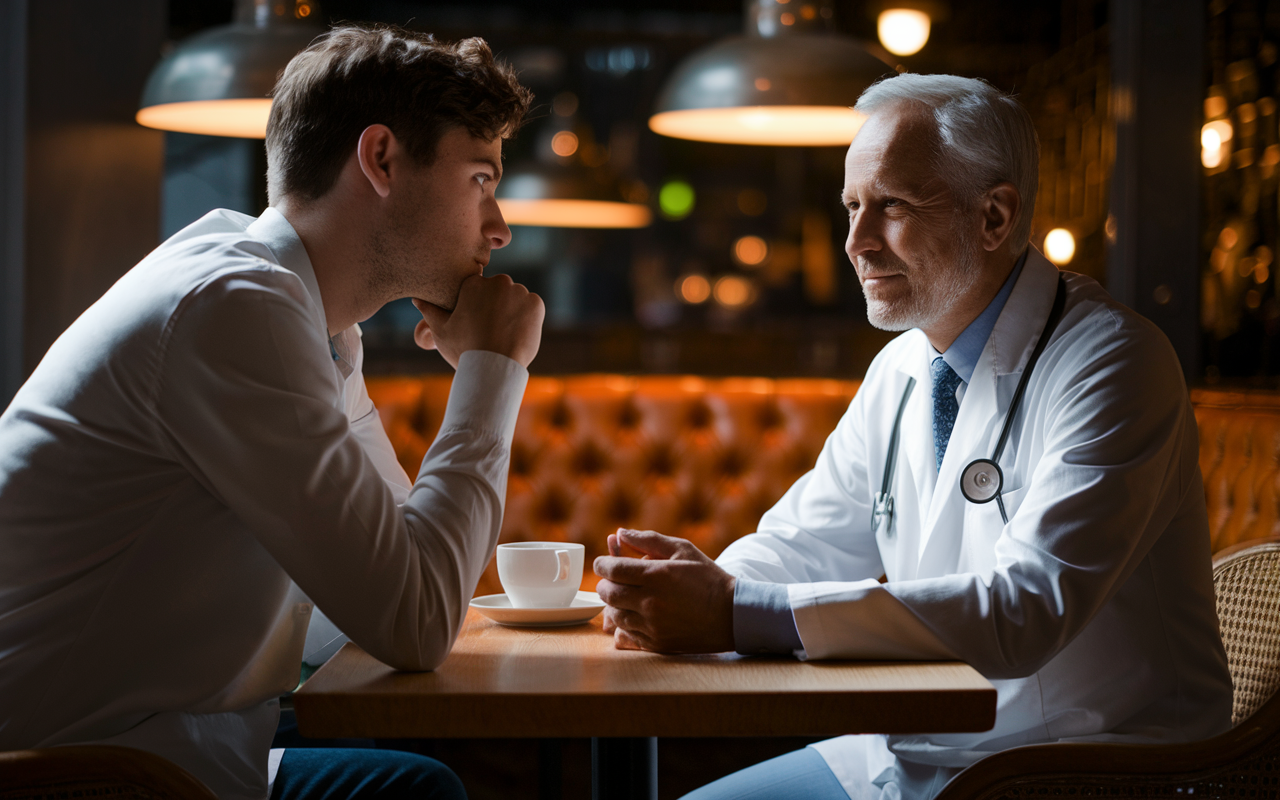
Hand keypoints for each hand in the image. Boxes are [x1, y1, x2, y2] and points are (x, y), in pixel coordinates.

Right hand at [412, 274, 543, 367]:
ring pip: (516, 298)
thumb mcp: (441, 331)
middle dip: (495, 305)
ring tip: (503, 334)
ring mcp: (519, 292)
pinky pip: (532, 306)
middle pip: (498, 291)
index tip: (476, 323)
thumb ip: (430, 311)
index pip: (478, 288)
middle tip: (490, 330)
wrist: (494, 369)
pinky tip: (516, 333)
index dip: (477, 306)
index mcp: (473, 284)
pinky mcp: (536, 303)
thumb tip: (416, 298)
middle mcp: (497, 282)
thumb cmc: (464, 351)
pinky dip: (528, 317)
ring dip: (512, 310)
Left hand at [593, 528, 735, 653]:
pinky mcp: (656, 644)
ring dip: (614, 604)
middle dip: (605, 583)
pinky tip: (636, 614)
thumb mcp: (683, 550)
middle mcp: (651, 602)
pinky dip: (624, 624)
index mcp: (656, 575)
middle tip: (614, 579)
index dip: (602, 564)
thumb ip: (648, 540)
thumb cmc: (708, 578)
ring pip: (614, 616)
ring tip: (627, 596)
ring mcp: (653, 626)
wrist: (732, 615)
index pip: (611, 569)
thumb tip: (620, 533)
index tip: (604, 563)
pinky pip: (625, 636)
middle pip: (607, 593)